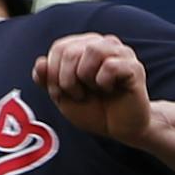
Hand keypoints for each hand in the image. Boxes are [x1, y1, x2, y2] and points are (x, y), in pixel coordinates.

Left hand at [32, 33, 152, 144]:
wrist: (120, 130)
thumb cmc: (95, 110)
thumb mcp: (64, 96)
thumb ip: (48, 79)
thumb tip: (40, 63)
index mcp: (85, 47)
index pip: (59, 48)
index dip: (54, 73)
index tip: (63, 92)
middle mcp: (104, 44)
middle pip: (71, 50)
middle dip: (66, 79)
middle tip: (78, 95)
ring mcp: (121, 53)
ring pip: (92, 50)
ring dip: (85, 77)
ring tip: (93, 90)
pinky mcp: (134, 68)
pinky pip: (111, 66)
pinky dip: (104, 82)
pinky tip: (110, 89)